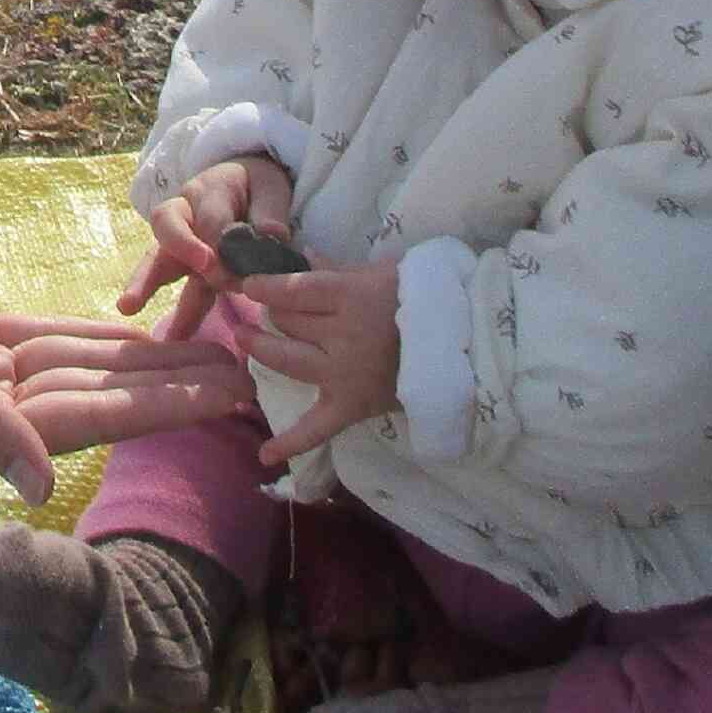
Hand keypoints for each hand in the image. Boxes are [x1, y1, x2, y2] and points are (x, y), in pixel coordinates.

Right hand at [0, 313, 255, 452]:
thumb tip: (41, 488)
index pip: (94, 417)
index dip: (165, 405)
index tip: (227, 396)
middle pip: (104, 395)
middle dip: (175, 384)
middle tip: (244, 375)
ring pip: (86, 366)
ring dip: (148, 358)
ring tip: (213, 352)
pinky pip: (52, 341)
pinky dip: (99, 339)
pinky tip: (144, 339)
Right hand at [120, 154, 295, 341]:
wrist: (249, 187)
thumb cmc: (259, 187)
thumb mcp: (271, 188)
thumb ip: (271, 211)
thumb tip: (271, 235)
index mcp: (210, 189)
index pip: (212, 218)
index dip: (223, 243)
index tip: (236, 270)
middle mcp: (187, 213)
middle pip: (168, 226)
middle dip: (179, 248)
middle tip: (200, 268)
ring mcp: (182, 242)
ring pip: (159, 258)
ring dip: (145, 283)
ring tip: (128, 307)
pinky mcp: (187, 267)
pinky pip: (177, 288)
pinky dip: (177, 314)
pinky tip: (173, 340)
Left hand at [237, 262, 404, 471]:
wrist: (466, 345)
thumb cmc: (424, 301)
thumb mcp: (381, 274)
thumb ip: (339, 269)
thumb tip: (303, 256)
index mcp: (352, 297)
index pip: (295, 290)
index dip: (267, 287)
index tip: (249, 285)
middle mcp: (343, 335)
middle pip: (289, 322)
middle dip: (276, 313)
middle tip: (271, 309)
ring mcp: (344, 374)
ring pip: (288, 359)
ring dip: (262, 349)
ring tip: (245, 339)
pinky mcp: (352, 406)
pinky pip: (317, 428)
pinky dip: (291, 442)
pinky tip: (264, 456)